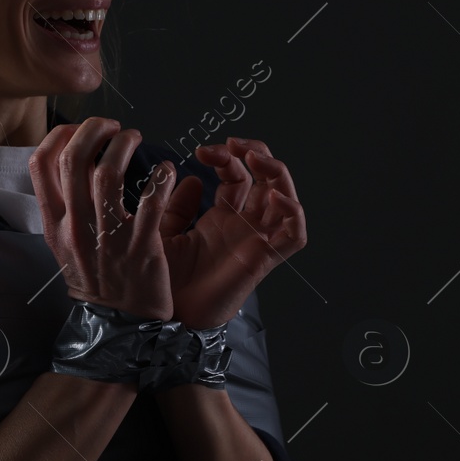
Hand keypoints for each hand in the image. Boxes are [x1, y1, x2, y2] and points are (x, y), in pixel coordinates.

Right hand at [29, 117, 179, 321]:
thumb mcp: (63, 243)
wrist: (117, 324)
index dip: (60, 135)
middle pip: (75, 159)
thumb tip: (66, 159)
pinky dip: (161, 178)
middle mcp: (76, 226)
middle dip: (94, 130)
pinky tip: (167, 170)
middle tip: (112, 126)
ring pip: (108, 173)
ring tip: (134, 137)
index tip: (79, 129)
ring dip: (124, 145)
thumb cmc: (94, 277)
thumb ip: (62, 205)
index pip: (41, 164)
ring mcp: (108, 236)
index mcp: (54, 223)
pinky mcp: (141, 246)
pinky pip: (152, 201)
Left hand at [156, 137, 306, 330]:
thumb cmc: (164, 281)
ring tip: (256, 159)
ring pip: (286, 198)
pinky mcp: (266, 259)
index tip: (202, 150)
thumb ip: (176, 206)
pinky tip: (274, 196)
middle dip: (255, 153)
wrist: (166, 315)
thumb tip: (189, 177)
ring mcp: (257, 239)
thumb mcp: (164, 232)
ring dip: (277, 172)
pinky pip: (295, 235)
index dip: (226, 156)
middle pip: (266, 178)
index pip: (237, 174)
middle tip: (233, 144)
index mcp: (222, 217)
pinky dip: (293, 213)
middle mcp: (244, 224)